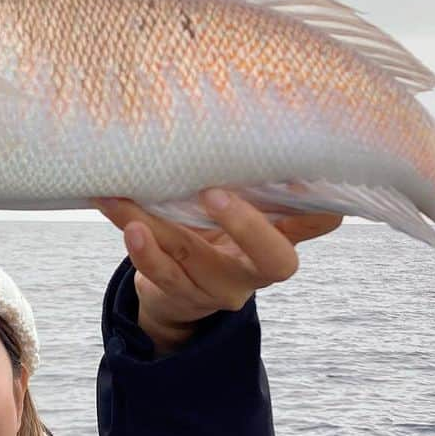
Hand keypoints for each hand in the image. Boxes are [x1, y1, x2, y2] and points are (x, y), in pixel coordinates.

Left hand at [93, 189, 341, 354]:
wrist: (177, 289)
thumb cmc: (214, 233)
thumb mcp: (238, 213)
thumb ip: (254, 189)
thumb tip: (265, 141)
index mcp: (279, 243)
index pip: (313, 226)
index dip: (319, 213)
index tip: (309, 182)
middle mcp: (256, 272)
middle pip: (272, 260)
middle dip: (247, 227)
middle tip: (215, 193)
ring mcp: (218, 289)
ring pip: (192, 257)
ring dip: (158, 225)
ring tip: (128, 200)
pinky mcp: (180, 294)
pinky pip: (158, 270)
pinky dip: (135, 241)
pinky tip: (115, 210)